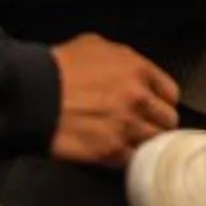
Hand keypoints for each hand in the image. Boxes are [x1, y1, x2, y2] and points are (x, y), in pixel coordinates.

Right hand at [46, 32, 179, 166]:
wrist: (34, 94)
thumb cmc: (61, 66)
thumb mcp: (96, 45)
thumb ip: (123, 58)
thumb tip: (130, 70)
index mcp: (139, 70)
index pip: (171, 94)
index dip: (162, 101)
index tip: (155, 106)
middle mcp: (138, 99)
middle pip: (167, 121)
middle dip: (156, 123)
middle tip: (143, 125)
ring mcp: (125, 127)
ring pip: (153, 143)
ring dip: (143, 142)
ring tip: (129, 140)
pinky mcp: (109, 151)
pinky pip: (130, 159)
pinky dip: (125, 157)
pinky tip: (114, 151)